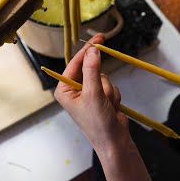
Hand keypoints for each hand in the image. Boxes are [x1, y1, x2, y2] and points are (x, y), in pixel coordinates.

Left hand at [55, 33, 154, 180]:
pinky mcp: (101, 96)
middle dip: (101, 82)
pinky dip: (114, 95)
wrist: (114, 142)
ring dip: (108, 90)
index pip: (75, 63)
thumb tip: (93, 50)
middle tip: (102, 94)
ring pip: (104, 76)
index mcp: (65, 89)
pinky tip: (112, 108)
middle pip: (91, 69)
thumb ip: (92, 70)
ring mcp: (89, 93)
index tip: (98, 38)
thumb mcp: (93, 94)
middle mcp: (75, 89)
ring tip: (106, 106)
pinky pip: (111, 85)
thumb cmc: (98, 123)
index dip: (87, 50)